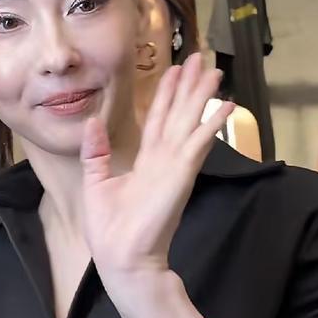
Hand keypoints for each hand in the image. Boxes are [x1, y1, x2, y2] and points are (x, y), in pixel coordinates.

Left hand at [80, 53, 232, 306]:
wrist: (122, 258)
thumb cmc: (110, 230)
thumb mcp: (96, 182)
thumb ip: (97, 152)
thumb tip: (92, 121)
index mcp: (146, 163)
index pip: (159, 120)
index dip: (167, 95)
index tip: (174, 70)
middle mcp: (164, 160)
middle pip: (179, 115)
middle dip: (189, 86)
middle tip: (201, 58)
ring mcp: (175, 167)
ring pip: (190, 123)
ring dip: (203, 97)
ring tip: (215, 71)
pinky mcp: (181, 175)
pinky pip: (198, 144)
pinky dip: (212, 125)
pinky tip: (226, 107)